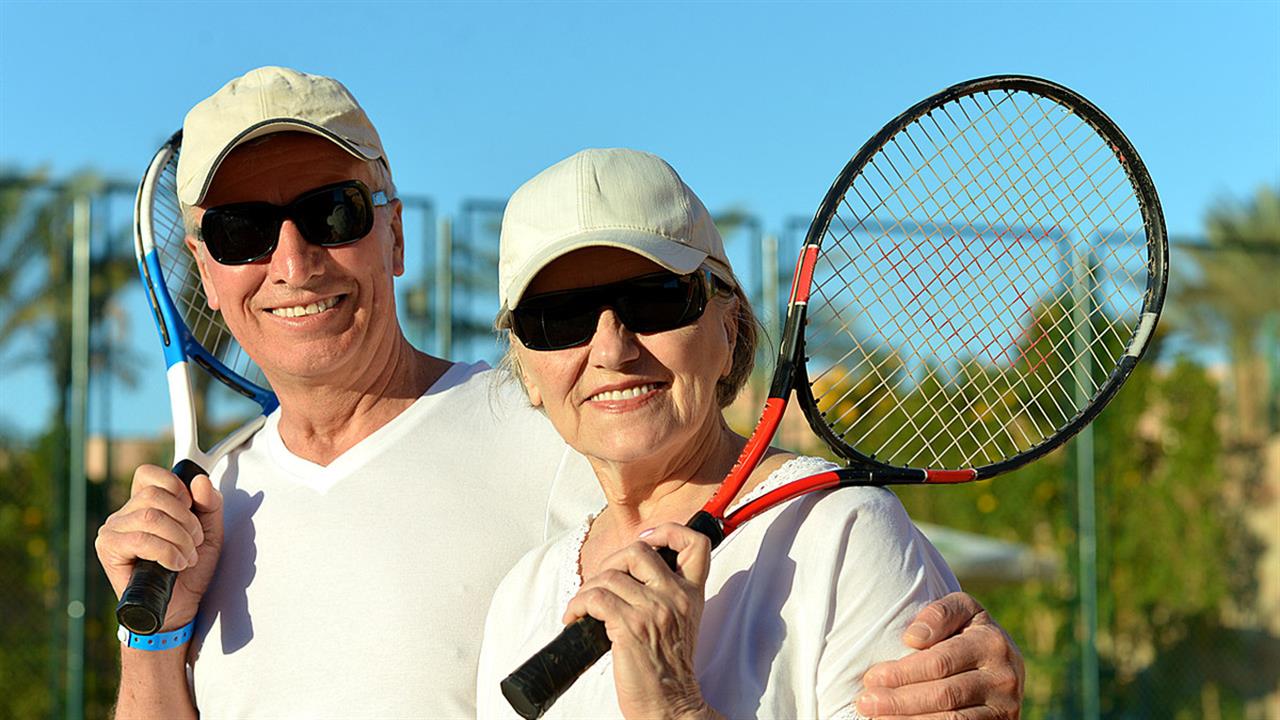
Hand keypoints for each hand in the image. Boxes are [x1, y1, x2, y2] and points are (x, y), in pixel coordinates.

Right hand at [96, 464, 223, 631]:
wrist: (179, 606)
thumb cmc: (190, 570)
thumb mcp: (210, 532)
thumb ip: (210, 504)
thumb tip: (200, 481)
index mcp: (146, 503)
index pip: (148, 474)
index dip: (175, 485)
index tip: (191, 508)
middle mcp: (125, 513)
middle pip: (155, 495)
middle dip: (185, 519)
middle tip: (194, 541)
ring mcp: (113, 530)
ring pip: (151, 517)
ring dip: (179, 539)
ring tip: (186, 556)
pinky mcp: (108, 549)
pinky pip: (141, 539)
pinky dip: (167, 552)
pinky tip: (175, 564)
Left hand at [564, 523, 721, 719]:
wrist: (670, 705)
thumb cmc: (669, 669)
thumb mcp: (681, 623)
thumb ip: (665, 594)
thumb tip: (626, 574)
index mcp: (691, 594)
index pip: (695, 544)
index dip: (669, 531)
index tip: (649, 540)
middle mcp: (676, 596)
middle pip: (639, 550)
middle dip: (611, 561)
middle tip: (601, 583)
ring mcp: (654, 609)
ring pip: (609, 575)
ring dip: (587, 589)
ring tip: (583, 607)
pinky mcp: (630, 626)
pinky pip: (594, 598)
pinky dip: (577, 605)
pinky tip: (574, 618)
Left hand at [855, 592, 1023, 719]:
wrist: (1004, 667)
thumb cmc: (969, 633)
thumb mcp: (962, 611)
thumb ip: (940, 614)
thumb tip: (913, 638)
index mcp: (991, 642)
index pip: (940, 661)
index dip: (903, 672)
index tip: (872, 677)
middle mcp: (1003, 677)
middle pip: (943, 695)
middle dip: (899, 700)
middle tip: (865, 702)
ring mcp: (1005, 708)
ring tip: (876, 718)